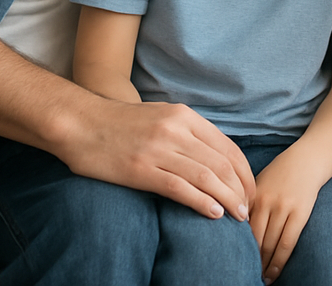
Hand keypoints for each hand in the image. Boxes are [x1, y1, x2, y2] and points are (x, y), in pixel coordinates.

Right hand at [64, 98, 255, 221]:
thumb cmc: (122, 123)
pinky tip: (214, 213)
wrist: (82, 122)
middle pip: (221, 163)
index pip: (227, 146)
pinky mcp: (141, 169)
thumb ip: (187, 132)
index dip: (244, 171)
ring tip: (237, 216)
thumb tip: (214, 157)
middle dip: (240, 189)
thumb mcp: (162, 117)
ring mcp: (158, 149)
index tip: (250, 190)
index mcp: (184, 116)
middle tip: (248, 209)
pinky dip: (201, 202)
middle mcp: (176, 130)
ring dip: (227, 198)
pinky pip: (179, 187)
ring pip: (205, 176)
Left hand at [249, 149, 321, 282]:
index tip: (235, 264)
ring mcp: (283, 207)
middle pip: (254, 240)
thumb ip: (249, 206)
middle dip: (249, 261)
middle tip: (245, 276)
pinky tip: (273, 274)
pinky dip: (278, 262)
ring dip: (264, 266)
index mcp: (253, 195)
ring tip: (260, 280)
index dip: (238, 250)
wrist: (307, 160)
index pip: (241, 229)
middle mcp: (266, 202)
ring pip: (269, 245)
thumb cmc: (280, 174)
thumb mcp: (259, 184)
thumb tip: (236, 233)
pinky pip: (287, 244)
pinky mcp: (300, 213)